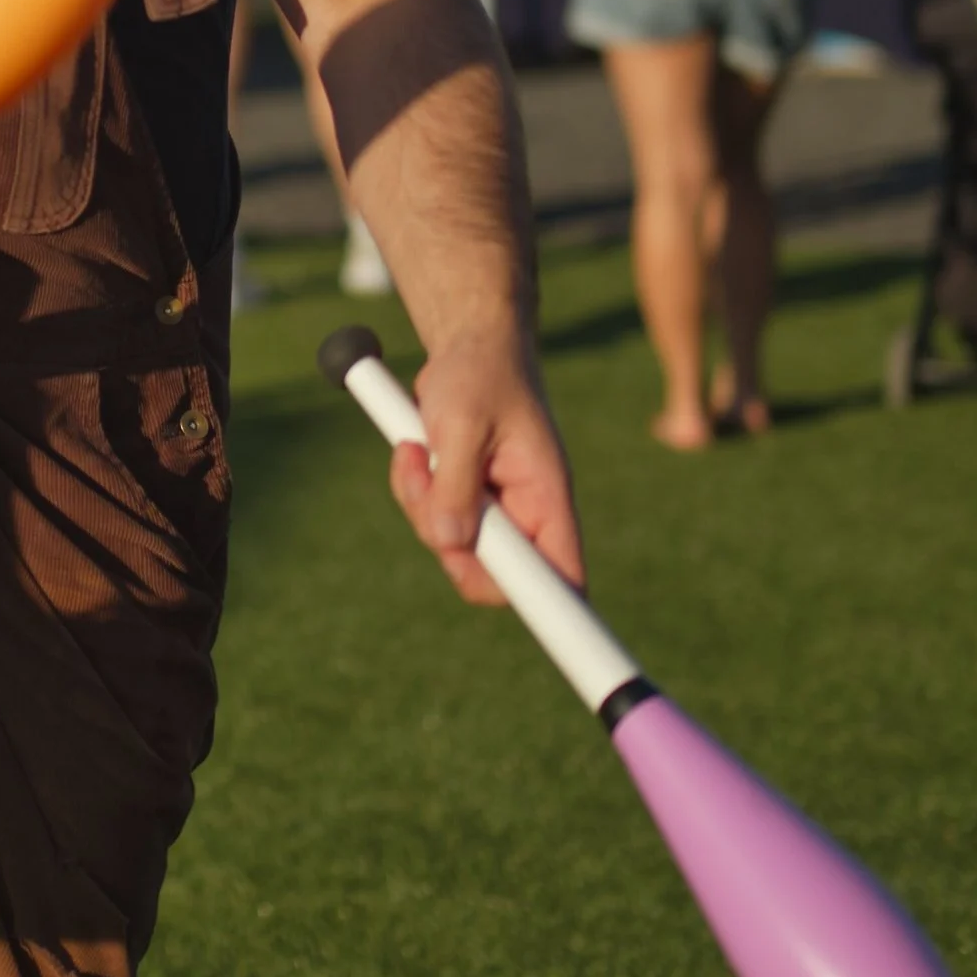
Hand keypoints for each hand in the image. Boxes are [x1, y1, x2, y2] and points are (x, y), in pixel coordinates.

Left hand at [388, 328, 584, 610]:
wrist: (467, 345)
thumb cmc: (478, 375)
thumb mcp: (463, 423)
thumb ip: (457, 485)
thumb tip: (450, 542)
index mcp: (547, 496)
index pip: (563, 575)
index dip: (555, 611)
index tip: (546, 631)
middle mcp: (526, 511)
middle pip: (489, 574)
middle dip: (445, 536)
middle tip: (427, 481)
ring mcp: (494, 509)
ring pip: (451, 546)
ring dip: (420, 504)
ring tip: (417, 449)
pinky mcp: (465, 498)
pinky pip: (432, 521)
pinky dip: (413, 492)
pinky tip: (413, 450)